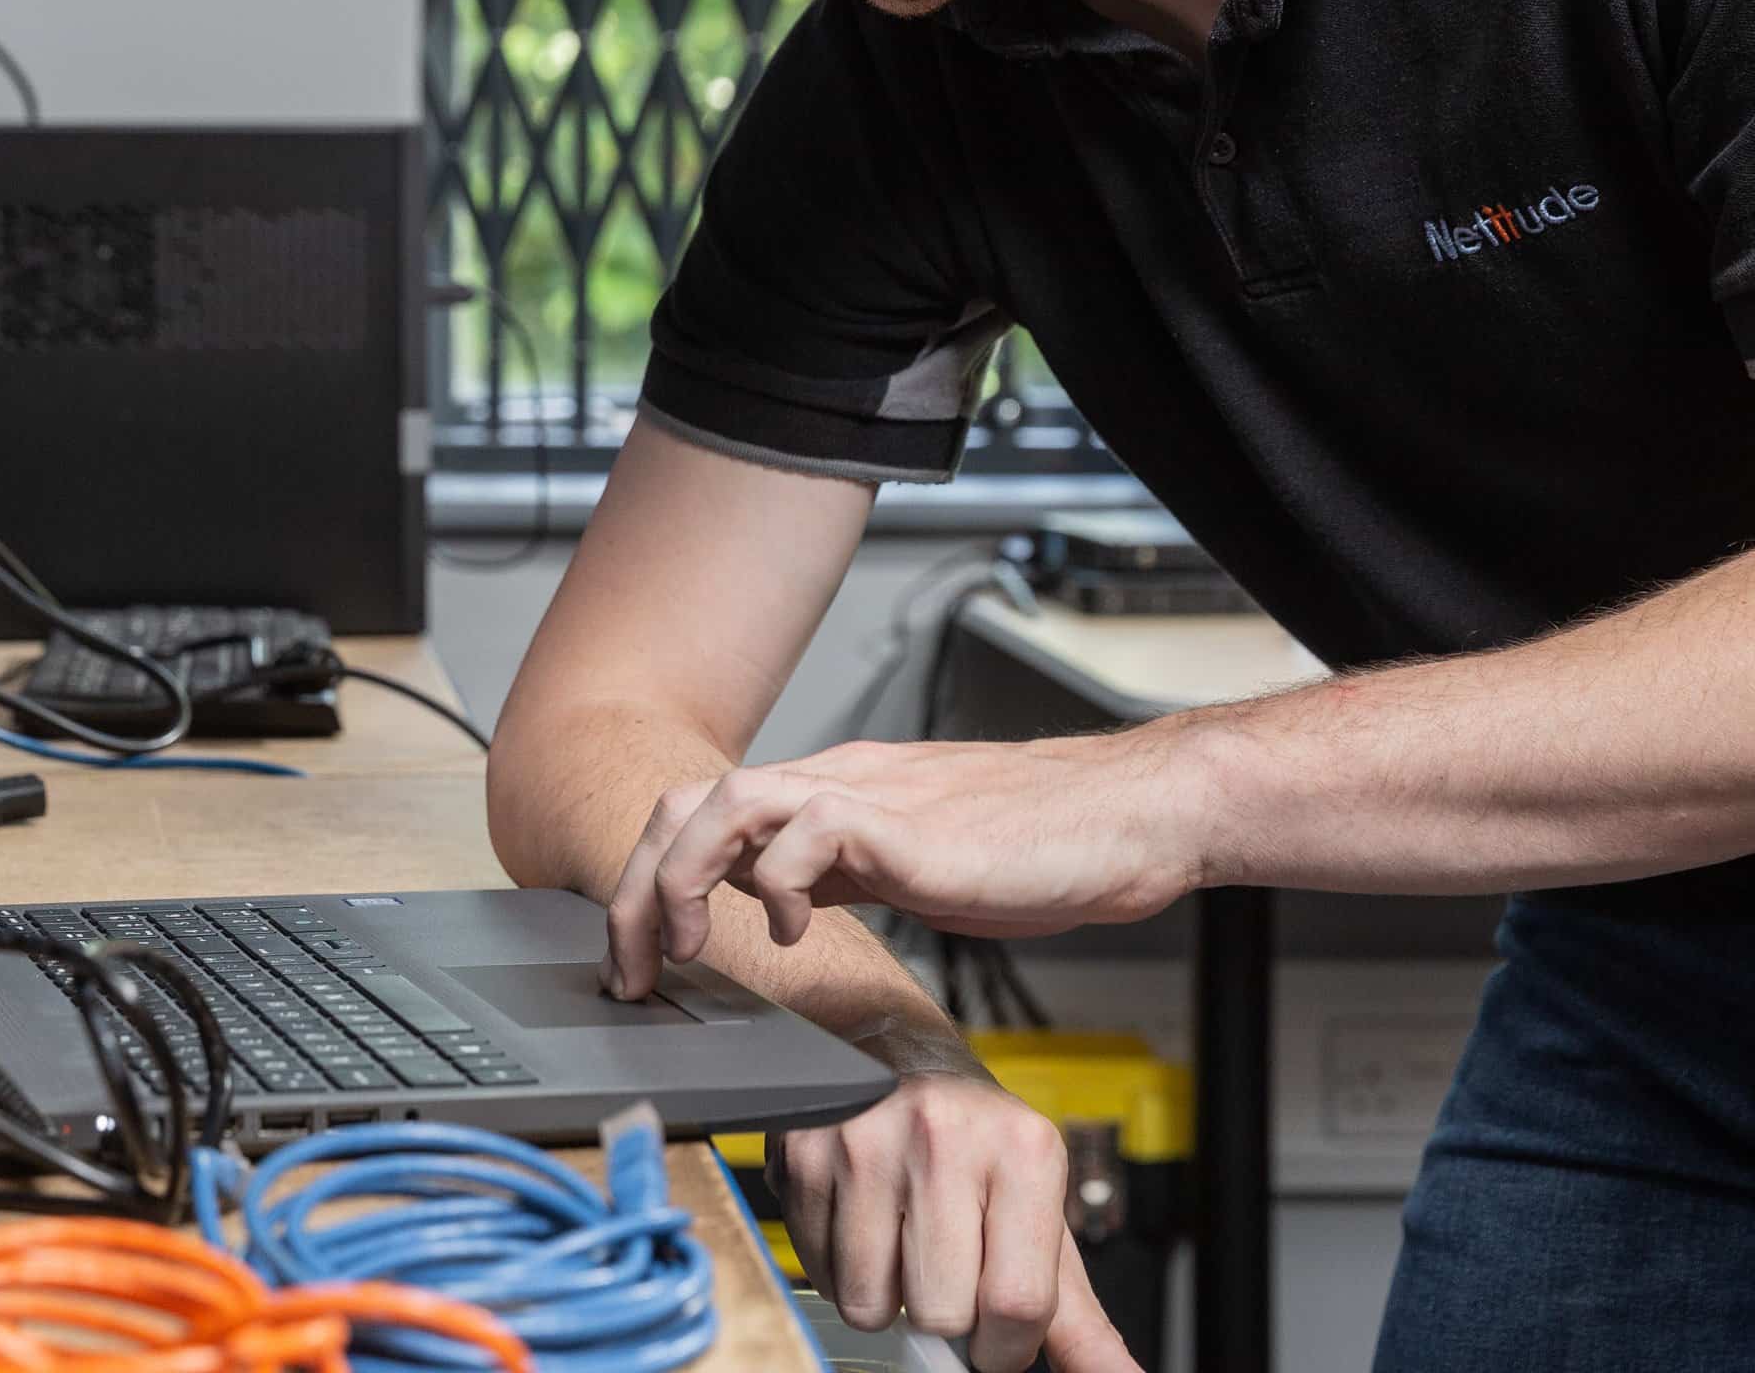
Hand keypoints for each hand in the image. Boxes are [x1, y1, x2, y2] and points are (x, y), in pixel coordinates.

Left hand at [604, 733, 1196, 995]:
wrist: (1122, 820)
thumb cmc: (1035, 848)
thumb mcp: (910, 866)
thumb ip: (843, 873)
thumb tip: (781, 905)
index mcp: (828, 796)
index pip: (699, 816)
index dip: (649, 885)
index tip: (638, 960)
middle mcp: (832, 783)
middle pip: (687, 804)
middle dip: (637, 889)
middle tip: (633, 970)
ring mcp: (864, 796)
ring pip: (725, 802)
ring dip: (684, 880)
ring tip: (691, 950)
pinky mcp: (901, 823)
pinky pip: (803, 833)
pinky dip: (777, 886)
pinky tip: (798, 934)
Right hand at [779, 1066, 1141, 1372]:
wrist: (899, 1055)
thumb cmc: (980, 1149)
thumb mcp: (1043, 1219)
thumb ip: (1080, 1318)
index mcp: (1023, 1150)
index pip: (1017, 1304)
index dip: (1003, 1346)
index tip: (996, 1332)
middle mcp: (945, 1134)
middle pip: (942, 1312)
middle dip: (944, 1315)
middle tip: (946, 1269)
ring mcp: (868, 1140)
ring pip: (871, 1303)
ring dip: (887, 1297)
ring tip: (902, 1243)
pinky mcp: (805, 1153)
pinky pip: (821, 1275)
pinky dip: (842, 1273)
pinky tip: (862, 1225)